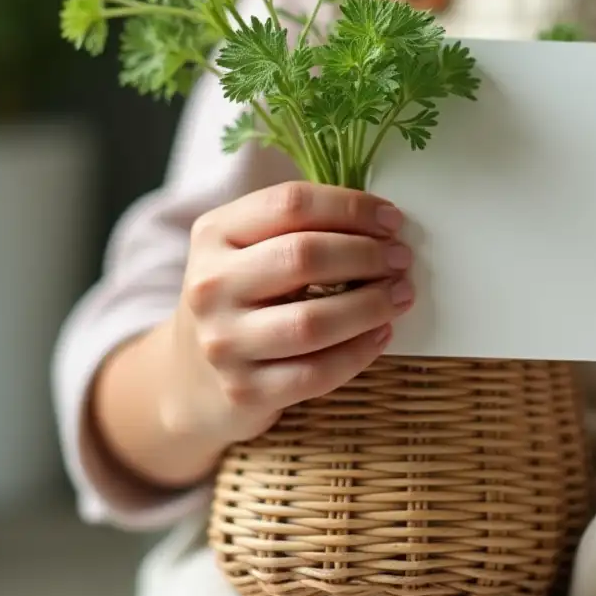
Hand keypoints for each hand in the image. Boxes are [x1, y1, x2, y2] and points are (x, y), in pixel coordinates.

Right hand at [158, 181, 414, 448]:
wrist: (193, 378)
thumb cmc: (243, 298)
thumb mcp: (249, 249)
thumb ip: (301, 227)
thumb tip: (384, 222)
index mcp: (214, 234)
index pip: (291, 204)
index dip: (351, 207)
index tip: (392, 220)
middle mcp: (211, 286)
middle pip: (304, 256)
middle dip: (367, 255)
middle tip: (402, 259)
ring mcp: (224, 343)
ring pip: (314, 321)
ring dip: (372, 304)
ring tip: (402, 294)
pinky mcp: (245, 391)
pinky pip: (317, 372)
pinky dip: (360, 351)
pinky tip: (382, 333)